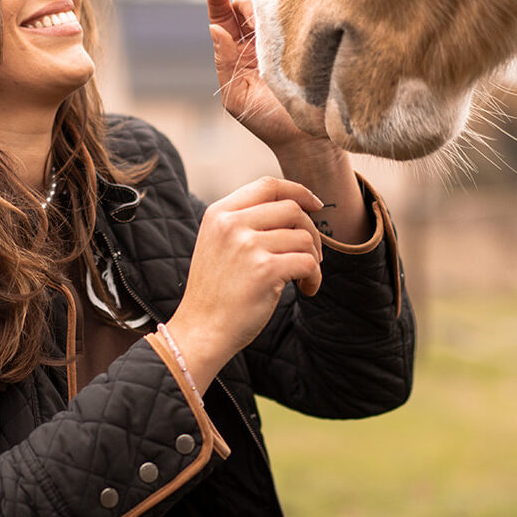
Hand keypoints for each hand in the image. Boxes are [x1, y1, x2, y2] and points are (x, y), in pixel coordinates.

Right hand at [164, 177, 323, 391]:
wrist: (200, 330)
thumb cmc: (214, 292)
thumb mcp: (217, 244)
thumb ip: (244, 222)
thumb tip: (293, 209)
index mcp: (219, 213)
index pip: (267, 185)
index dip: (298, 191)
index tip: (316, 206)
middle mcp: (232, 224)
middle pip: (292, 209)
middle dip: (311, 231)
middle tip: (311, 255)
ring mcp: (247, 246)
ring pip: (304, 237)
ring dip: (314, 258)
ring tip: (304, 277)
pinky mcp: (265, 270)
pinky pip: (308, 263)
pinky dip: (315, 277)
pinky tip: (306, 289)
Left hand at [208, 0, 320, 153]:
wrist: (304, 136)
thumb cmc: (266, 120)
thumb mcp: (236, 96)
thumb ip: (224, 63)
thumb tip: (215, 29)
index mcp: (235, 52)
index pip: (222, 19)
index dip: (218, 1)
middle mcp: (256, 41)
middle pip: (245, 6)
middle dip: (244, 4)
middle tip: (252, 21)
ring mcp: (282, 38)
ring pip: (271, 7)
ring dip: (266, 7)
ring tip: (265, 24)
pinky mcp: (304, 40)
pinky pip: (296, 17)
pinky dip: (290, 11)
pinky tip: (289, 19)